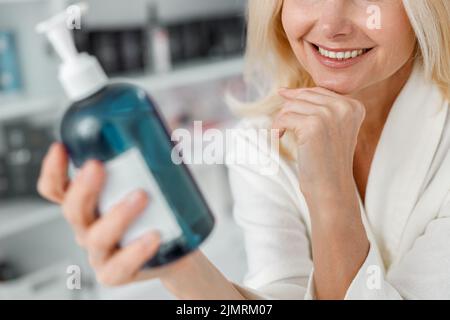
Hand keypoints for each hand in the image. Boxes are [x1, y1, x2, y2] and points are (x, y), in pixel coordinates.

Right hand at [37, 143, 187, 286]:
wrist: (177, 247)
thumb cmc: (159, 210)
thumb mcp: (151, 180)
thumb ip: (149, 156)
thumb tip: (164, 126)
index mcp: (89, 204)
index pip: (58, 189)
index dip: (53, 170)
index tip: (61, 147)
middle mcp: (88, 227)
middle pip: (73, 209)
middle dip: (83, 187)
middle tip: (98, 167)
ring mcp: (101, 251)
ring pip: (97, 236)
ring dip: (117, 215)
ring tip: (141, 196)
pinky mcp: (117, 272)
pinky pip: (120, 265)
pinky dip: (135, 250)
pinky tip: (154, 236)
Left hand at [273, 87, 365, 199]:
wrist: (330, 189)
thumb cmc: (326, 162)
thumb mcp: (329, 130)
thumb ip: (316, 108)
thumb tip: (284, 91)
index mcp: (354, 106)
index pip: (319, 90)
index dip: (298, 94)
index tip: (282, 95)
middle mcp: (345, 107)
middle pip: (304, 95)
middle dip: (289, 108)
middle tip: (282, 125)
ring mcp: (330, 115)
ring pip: (292, 105)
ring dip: (281, 119)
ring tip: (282, 134)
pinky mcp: (313, 126)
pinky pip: (284, 117)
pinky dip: (277, 127)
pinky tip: (279, 137)